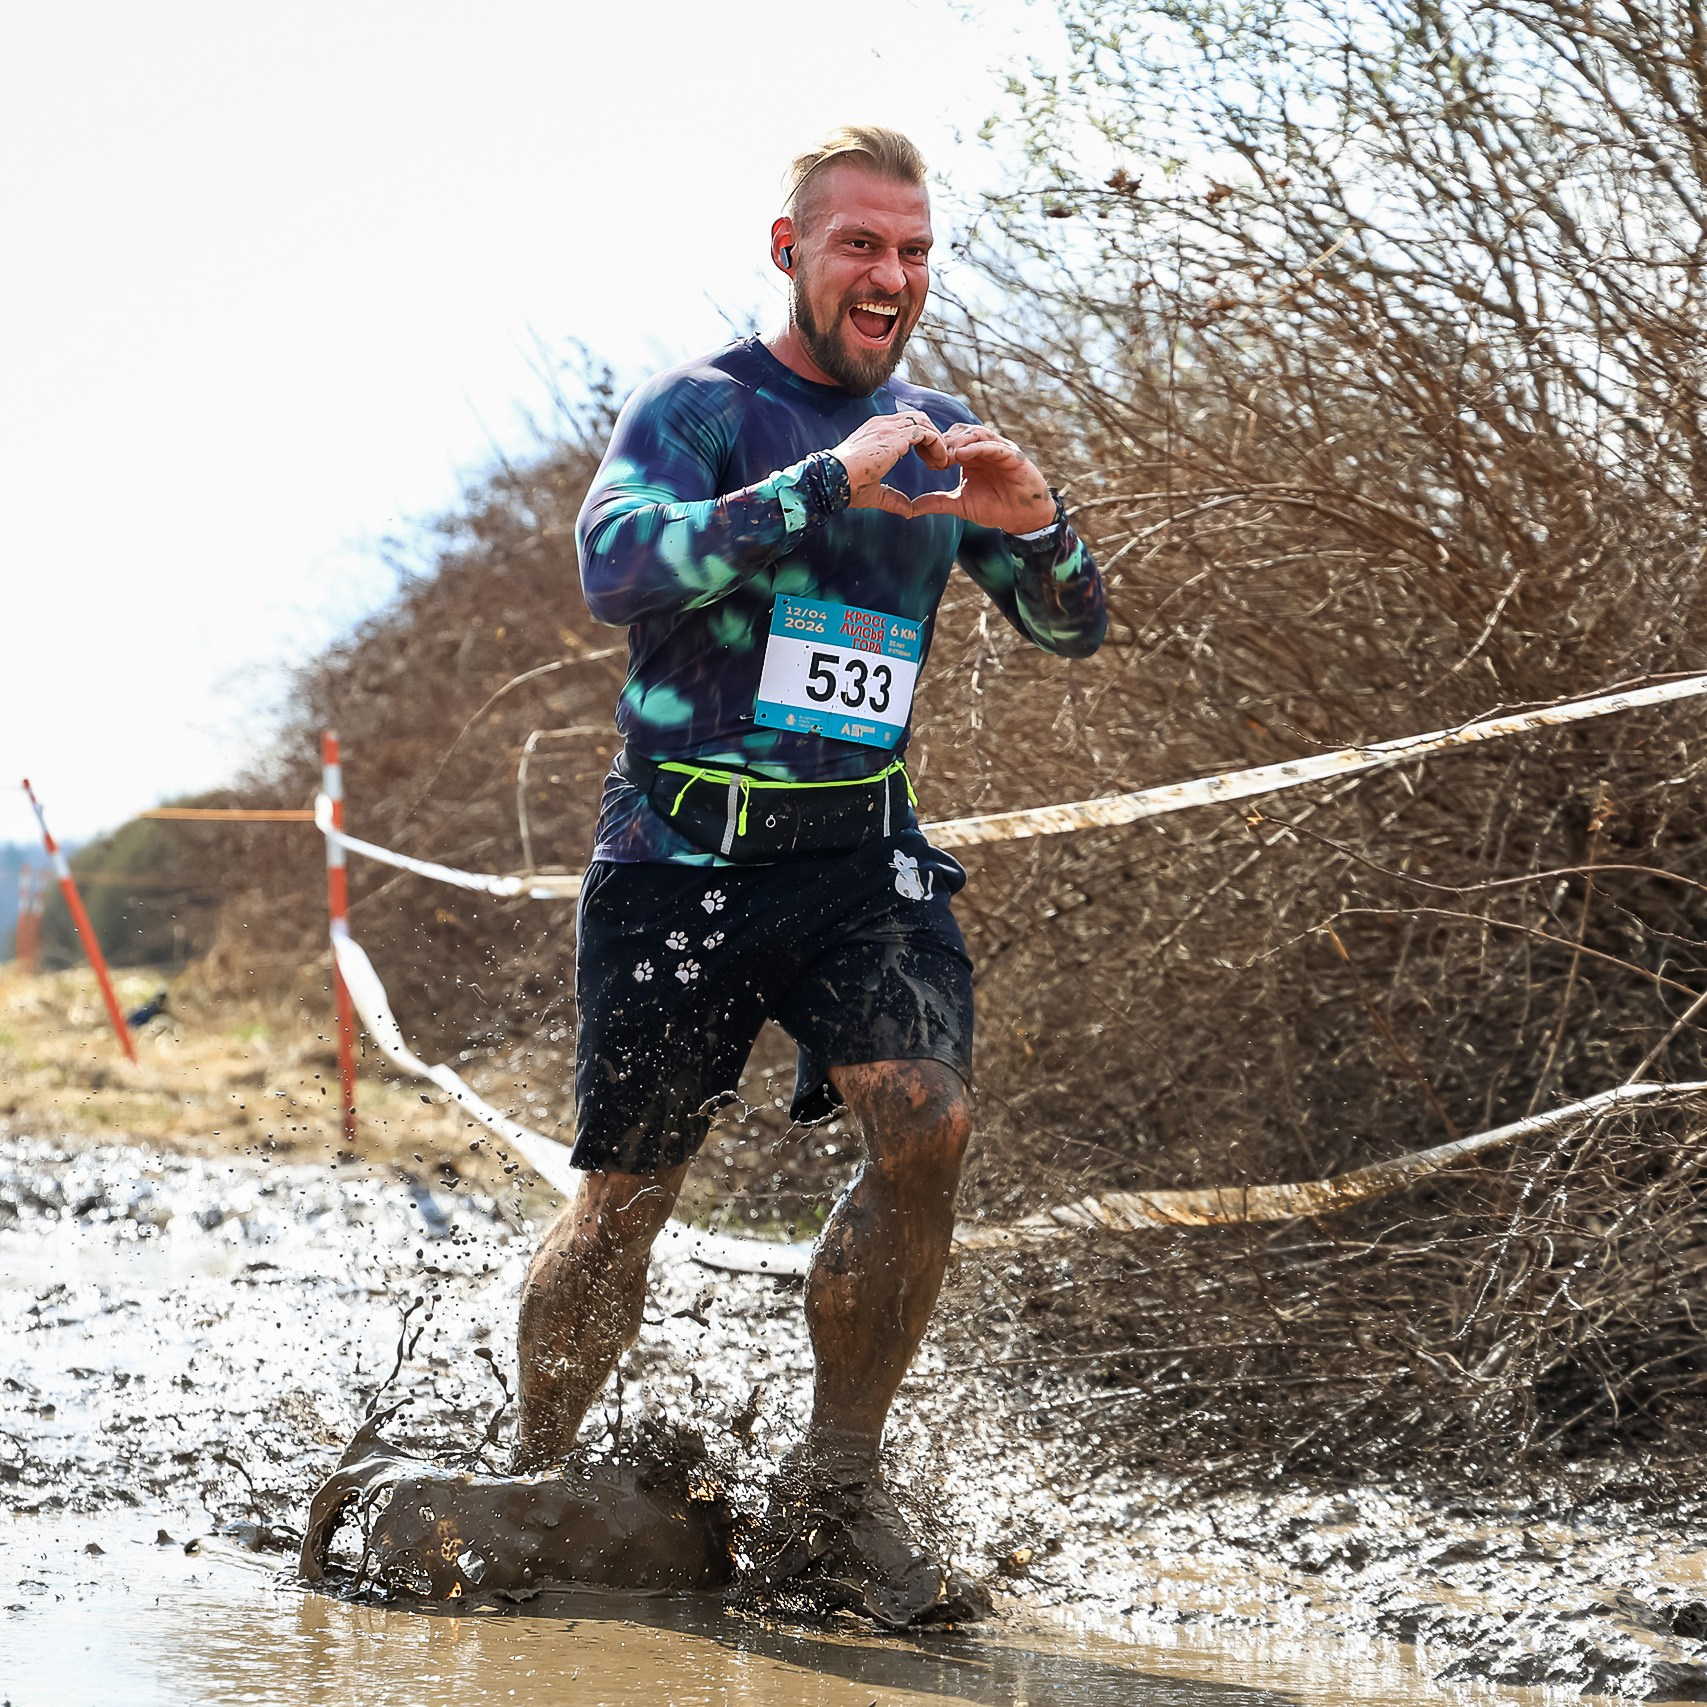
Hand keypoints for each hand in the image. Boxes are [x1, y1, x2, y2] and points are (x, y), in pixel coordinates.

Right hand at [832, 411, 952, 509]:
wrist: (834, 481)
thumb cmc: (848, 487)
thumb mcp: (875, 493)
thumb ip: (894, 498)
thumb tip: (909, 512)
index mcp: (876, 432)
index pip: (907, 425)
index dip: (922, 442)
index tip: (928, 463)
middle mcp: (883, 425)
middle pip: (919, 419)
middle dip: (933, 439)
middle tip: (938, 463)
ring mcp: (889, 427)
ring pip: (925, 423)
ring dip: (938, 442)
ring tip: (942, 464)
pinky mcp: (896, 435)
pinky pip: (926, 432)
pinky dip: (938, 445)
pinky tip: (939, 463)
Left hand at [903, 423, 1055, 532]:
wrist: (1022, 517)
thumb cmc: (994, 507)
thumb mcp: (959, 505)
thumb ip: (936, 502)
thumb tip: (909, 509)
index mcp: (969, 455)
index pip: (948, 440)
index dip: (934, 446)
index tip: (922, 458)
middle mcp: (983, 448)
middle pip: (959, 432)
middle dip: (944, 442)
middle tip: (932, 458)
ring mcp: (999, 449)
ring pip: (975, 433)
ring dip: (959, 442)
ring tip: (946, 455)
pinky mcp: (1013, 455)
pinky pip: (994, 445)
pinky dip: (977, 447)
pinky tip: (962, 455)